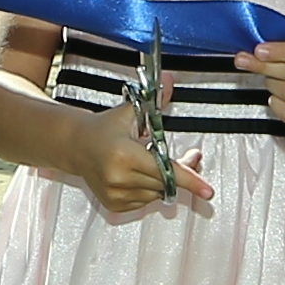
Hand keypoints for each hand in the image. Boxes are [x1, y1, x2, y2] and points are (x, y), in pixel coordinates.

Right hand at [73, 95, 197, 218]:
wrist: (77, 146)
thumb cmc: (105, 128)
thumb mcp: (130, 111)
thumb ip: (154, 99)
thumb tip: (170, 80)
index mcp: (124, 155)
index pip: (165, 170)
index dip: (190, 180)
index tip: (208, 192)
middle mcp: (119, 178)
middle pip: (166, 182)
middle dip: (183, 171)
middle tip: (191, 156)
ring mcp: (116, 194)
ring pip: (158, 193)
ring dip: (164, 180)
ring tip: (157, 160)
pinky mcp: (114, 205)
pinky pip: (145, 201)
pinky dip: (148, 188)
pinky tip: (139, 173)